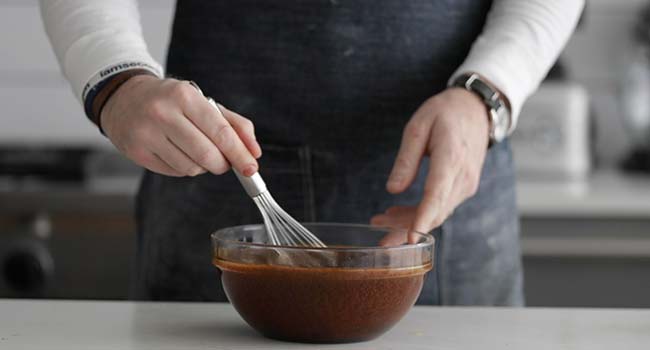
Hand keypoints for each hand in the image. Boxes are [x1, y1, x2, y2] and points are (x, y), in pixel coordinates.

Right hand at [101, 76, 260, 176]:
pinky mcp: (137, 152)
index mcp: (184, 96)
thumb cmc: (172, 102)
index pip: (220, 132)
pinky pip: (175, 172)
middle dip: (223, 164)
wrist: (124, 98)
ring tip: (198, 152)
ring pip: (191, 167)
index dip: (240, 153)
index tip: (251, 167)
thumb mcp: (204, 103)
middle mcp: (163, 113)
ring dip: (203, 167)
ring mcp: (147, 134)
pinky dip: (185, 168)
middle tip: (225, 162)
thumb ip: (234, 124)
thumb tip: (254, 151)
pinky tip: (179, 153)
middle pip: (207, 154)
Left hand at [371, 87, 489, 233]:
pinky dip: (420, 213)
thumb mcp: (418, 126)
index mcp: (451, 158)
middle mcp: (463, 177)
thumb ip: (406, 159)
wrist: (476, 109)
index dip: (422, 218)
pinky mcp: (463, 187)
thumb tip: (392, 189)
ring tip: (380, 222)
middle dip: (406, 228)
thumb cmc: (445, 113)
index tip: (410, 237)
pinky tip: (397, 213)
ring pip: (437, 213)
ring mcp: (466, 185)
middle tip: (379, 237)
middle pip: (435, 212)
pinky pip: (441, 206)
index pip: (437, 195)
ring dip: (409, 222)